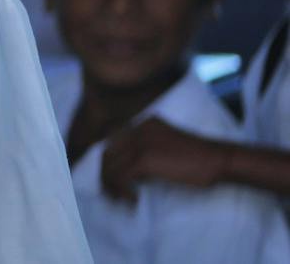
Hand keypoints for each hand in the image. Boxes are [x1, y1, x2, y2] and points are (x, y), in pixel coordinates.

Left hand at [102, 117, 227, 203]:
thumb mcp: (166, 145)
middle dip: (106, 175)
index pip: (113, 142)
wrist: (219, 159)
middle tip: (112, 193)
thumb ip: (147, 149)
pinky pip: (121, 177)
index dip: (110, 163)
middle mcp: (137, 129)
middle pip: (107, 153)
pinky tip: (133, 200)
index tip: (112, 180)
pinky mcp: (144, 160)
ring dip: (111, 186)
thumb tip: (128, 169)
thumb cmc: (199, 157)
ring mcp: (139, 143)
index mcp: (143, 124)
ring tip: (120, 199)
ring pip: (110, 166)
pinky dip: (122, 191)